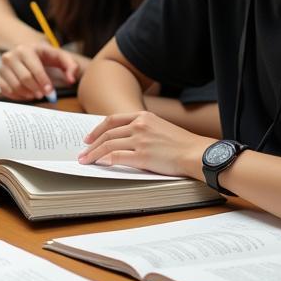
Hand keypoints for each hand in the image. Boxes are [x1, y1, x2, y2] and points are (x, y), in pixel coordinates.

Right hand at [0, 44, 80, 100]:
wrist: (27, 53)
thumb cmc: (44, 57)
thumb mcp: (59, 56)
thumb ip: (70, 65)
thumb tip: (71, 79)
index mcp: (25, 49)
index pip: (35, 68)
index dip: (44, 82)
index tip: (50, 91)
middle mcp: (10, 56)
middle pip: (24, 78)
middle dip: (36, 89)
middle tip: (44, 95)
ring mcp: (2, 67)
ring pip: (14, 86)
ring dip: (27, 94)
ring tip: (36, 94)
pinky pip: (5, 90)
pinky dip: (17, 96)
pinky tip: (26, 94)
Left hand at [78, 110, 212, 177]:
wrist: (197, 153)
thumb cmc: (182, 144)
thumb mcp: (160, 127)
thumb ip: (142, 129)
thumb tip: (123, 140)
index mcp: (143, 116)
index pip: (112, 120)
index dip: (97, 129)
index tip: (89, 138)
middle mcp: (139, 125)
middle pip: (107, 133)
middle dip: (91, 144)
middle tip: (82, 152)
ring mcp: (140, 140)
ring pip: (108, 146)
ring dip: (93, 154)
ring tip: (85, 161)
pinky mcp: (143, 156)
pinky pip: (117, 157)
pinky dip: (104, 160)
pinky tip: (99, 164)